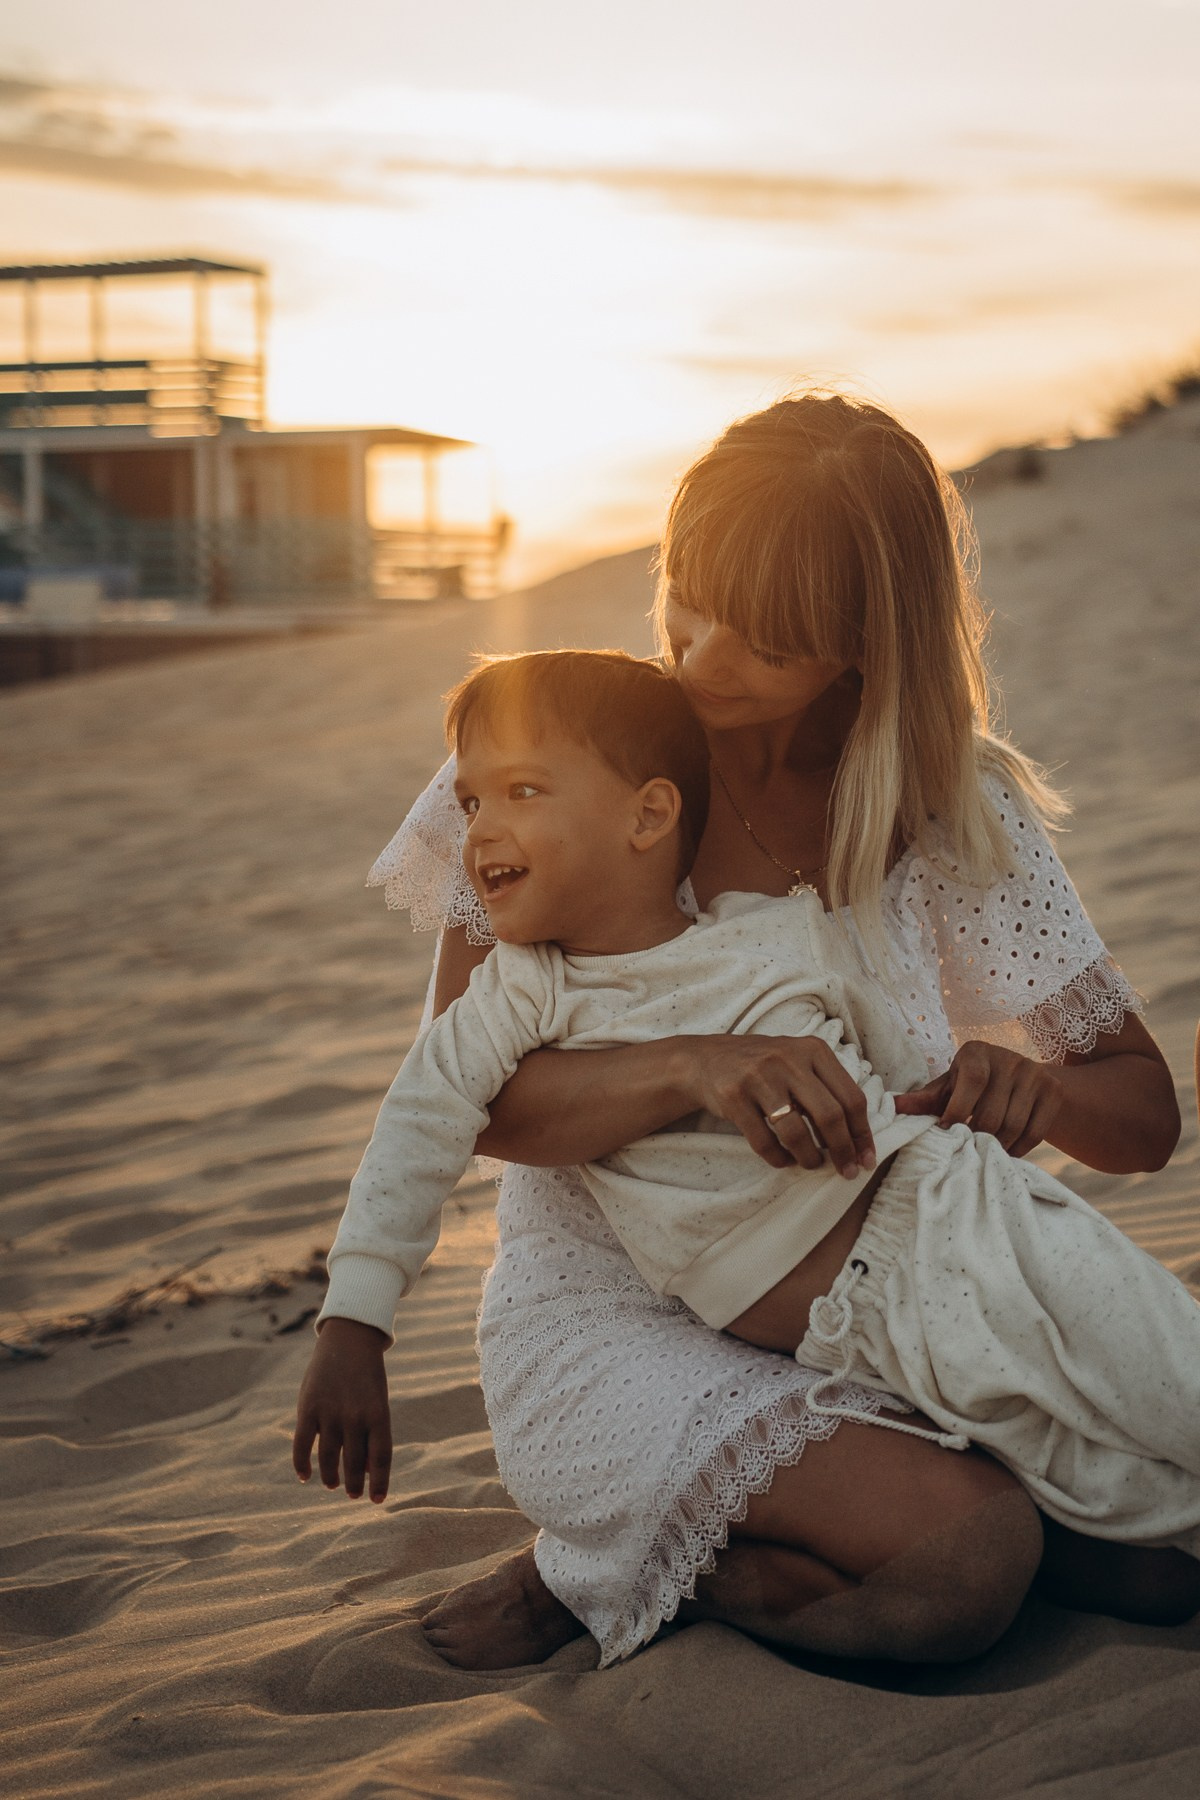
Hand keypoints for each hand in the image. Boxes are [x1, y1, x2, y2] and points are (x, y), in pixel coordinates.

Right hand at [293, 1315, 392, 1501]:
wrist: (349, 1339)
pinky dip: (301, 1464)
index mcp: (379, 1414)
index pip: (380, 1458)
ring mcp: (330, 1412)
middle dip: (353, 1484)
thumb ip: (372, 1435)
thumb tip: (365, 1473)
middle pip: (354, 1462)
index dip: (379, 1482)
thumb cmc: (367, 1378)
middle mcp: (355, 1416)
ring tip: (332, 1485)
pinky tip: (304, 1476)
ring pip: (328, 1458)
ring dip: (330, 1476)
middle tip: (352, 1495)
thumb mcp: (377, 1402)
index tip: (377, 1500)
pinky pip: (302, 1445)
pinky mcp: (308, 1407)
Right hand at [689, 1034, 875, 1176]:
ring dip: (809, 1158)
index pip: (851, 1097)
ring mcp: (758, 1077)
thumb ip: (829, 1088)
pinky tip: (783, 1160)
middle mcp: (788, 1059)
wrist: (707, 1060)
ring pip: (796, 1132)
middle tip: (846, 1171)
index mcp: (813, 1050)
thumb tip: (861, 1137)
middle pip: (829, 1115)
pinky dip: (778, 1158)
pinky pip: (763, 1140)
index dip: (862, 1134)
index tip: (866, 1159)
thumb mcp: (799, 1062)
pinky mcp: (733, 1096)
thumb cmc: (765, 1068)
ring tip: (811, 1164)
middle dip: (843, 1151)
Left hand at [894, 1040, 1063, 1157]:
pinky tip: (1006, 1152)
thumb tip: (892, 1108)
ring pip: (1014, 1125)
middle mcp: (1009, 1058)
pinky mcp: (1053, 1090)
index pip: (973, 1082)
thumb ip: (923, 1099)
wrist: (1021, 1077)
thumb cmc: (972, 1085)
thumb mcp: (948, 1087)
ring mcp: (1034, 1073)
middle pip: (992, 1112)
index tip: (948, 1132)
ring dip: (997, 1146)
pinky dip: (1019, 1149)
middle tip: (966, 1148)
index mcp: (976, 1052)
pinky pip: (1036, 1132)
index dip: (959, 1111)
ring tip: (984, 1152)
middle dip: (976, 1137)